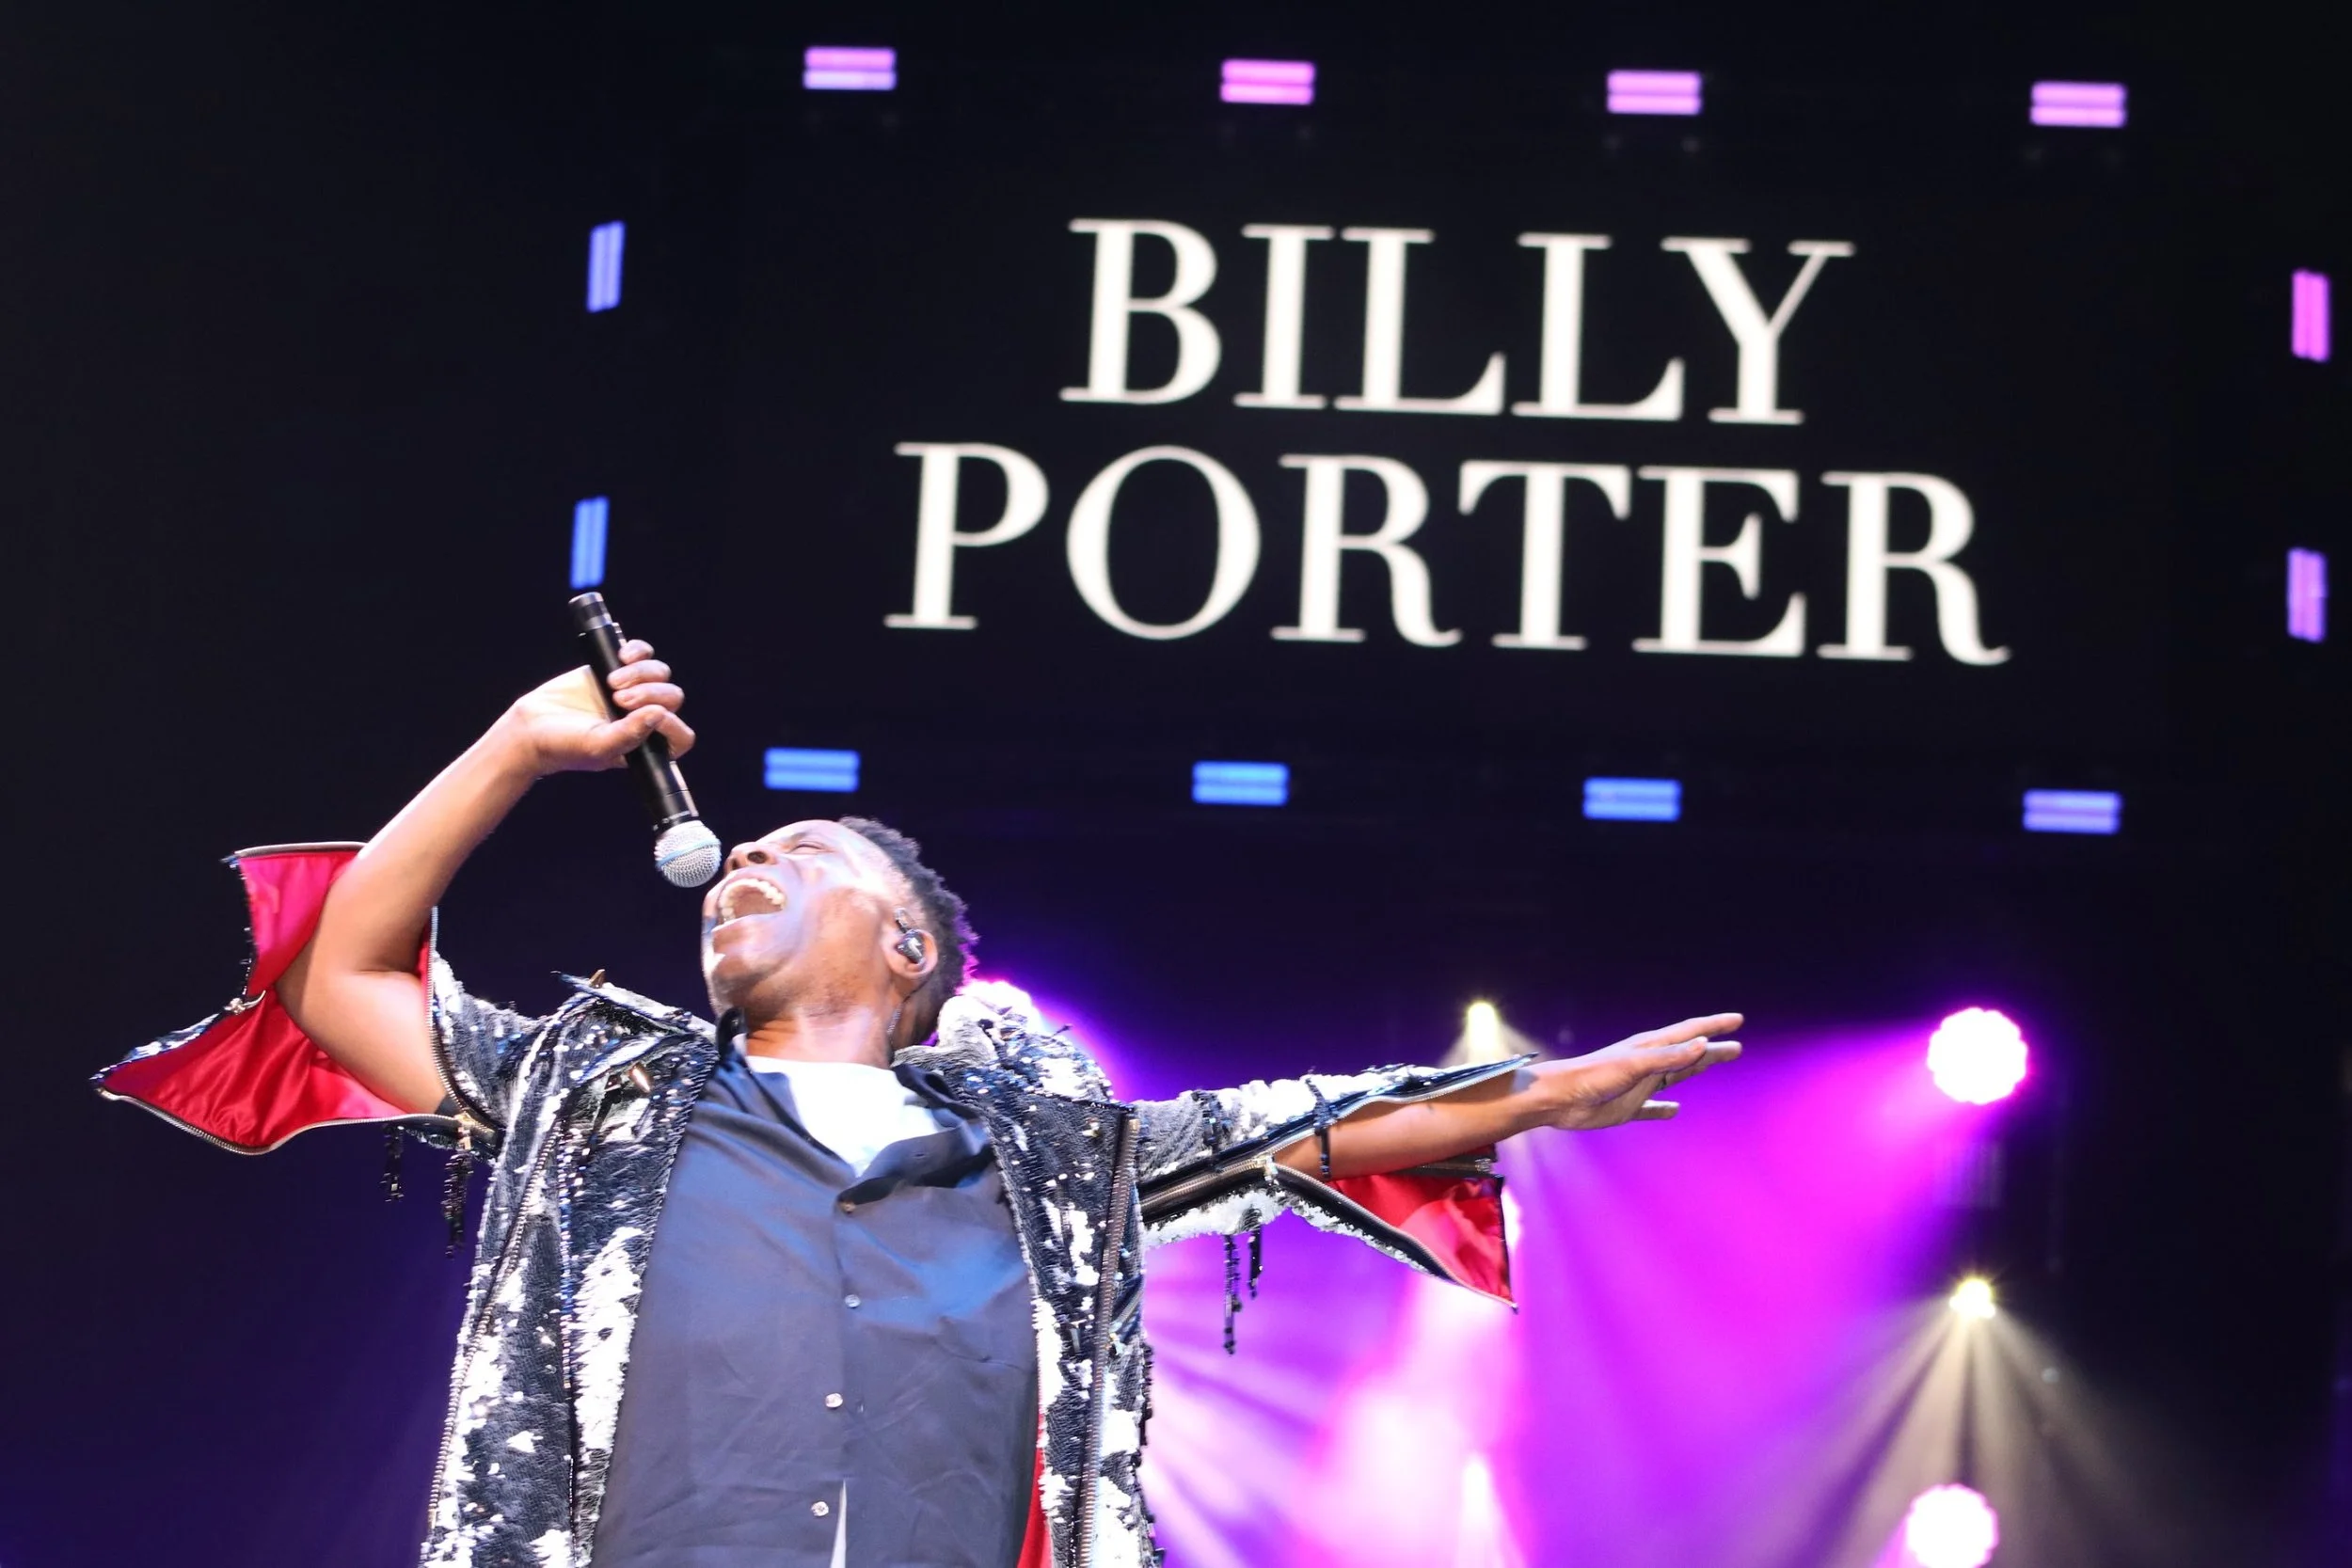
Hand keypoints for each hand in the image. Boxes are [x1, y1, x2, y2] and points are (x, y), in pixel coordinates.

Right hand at [492, 639, 695, 776]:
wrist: (533, 725)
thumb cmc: (565, 745)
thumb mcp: (598, 746)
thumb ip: (630, 734)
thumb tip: (660, 714)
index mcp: (647, 745)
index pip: (680, 736)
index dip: (673, 724)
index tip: (649, 715)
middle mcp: (645, 718)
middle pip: (672, 698)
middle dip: (651, 694)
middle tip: (618, 699)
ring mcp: (633, 692)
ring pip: (660, 673)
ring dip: (642, 672)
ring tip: (611, 681)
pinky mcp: (617, 669)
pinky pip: (642, 653)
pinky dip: (637, 651)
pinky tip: (621, 655)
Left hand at [1525, 1012, 1742, 1129]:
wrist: (1557, 1099)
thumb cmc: (1591, 1077)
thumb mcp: (1634, 1066)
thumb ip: (1668, 1057)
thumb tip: (1703, 1044)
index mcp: (1649, 1049)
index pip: (1689, 1033)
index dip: (1714, 1026)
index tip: (1737, 1021)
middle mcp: (1647, 1064)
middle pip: (1687, 1055)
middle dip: (1712, 1049)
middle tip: (1737, 1046)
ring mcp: (1638, 1086)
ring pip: (1675, 1076)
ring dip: (1695, 1069)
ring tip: (1712, 1064)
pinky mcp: (1626, 1107)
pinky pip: (1652, 1108)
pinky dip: (1664, 1109)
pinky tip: (1674, 1112)